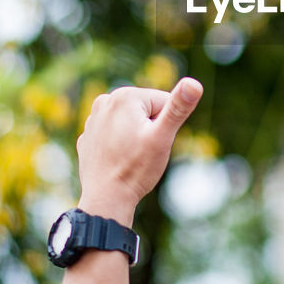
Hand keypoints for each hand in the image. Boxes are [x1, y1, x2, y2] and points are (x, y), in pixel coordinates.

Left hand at [75, 78, 202, 224]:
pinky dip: (119, 144)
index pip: (164, 102)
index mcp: (125, 96)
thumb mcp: (162, 137)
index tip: (153, 143)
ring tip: (130, 157)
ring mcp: (93, 119)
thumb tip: (194, 83)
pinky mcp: (89, 135)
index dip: (165, 126)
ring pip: (130, 122)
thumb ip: (178, 108)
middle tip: (143, 152)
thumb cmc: (136, 169)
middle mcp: (105, 101)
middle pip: (146, 110)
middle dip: (151, 129)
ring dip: (135, 136)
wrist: (105, 200)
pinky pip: (114, 133)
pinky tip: (117, 160)